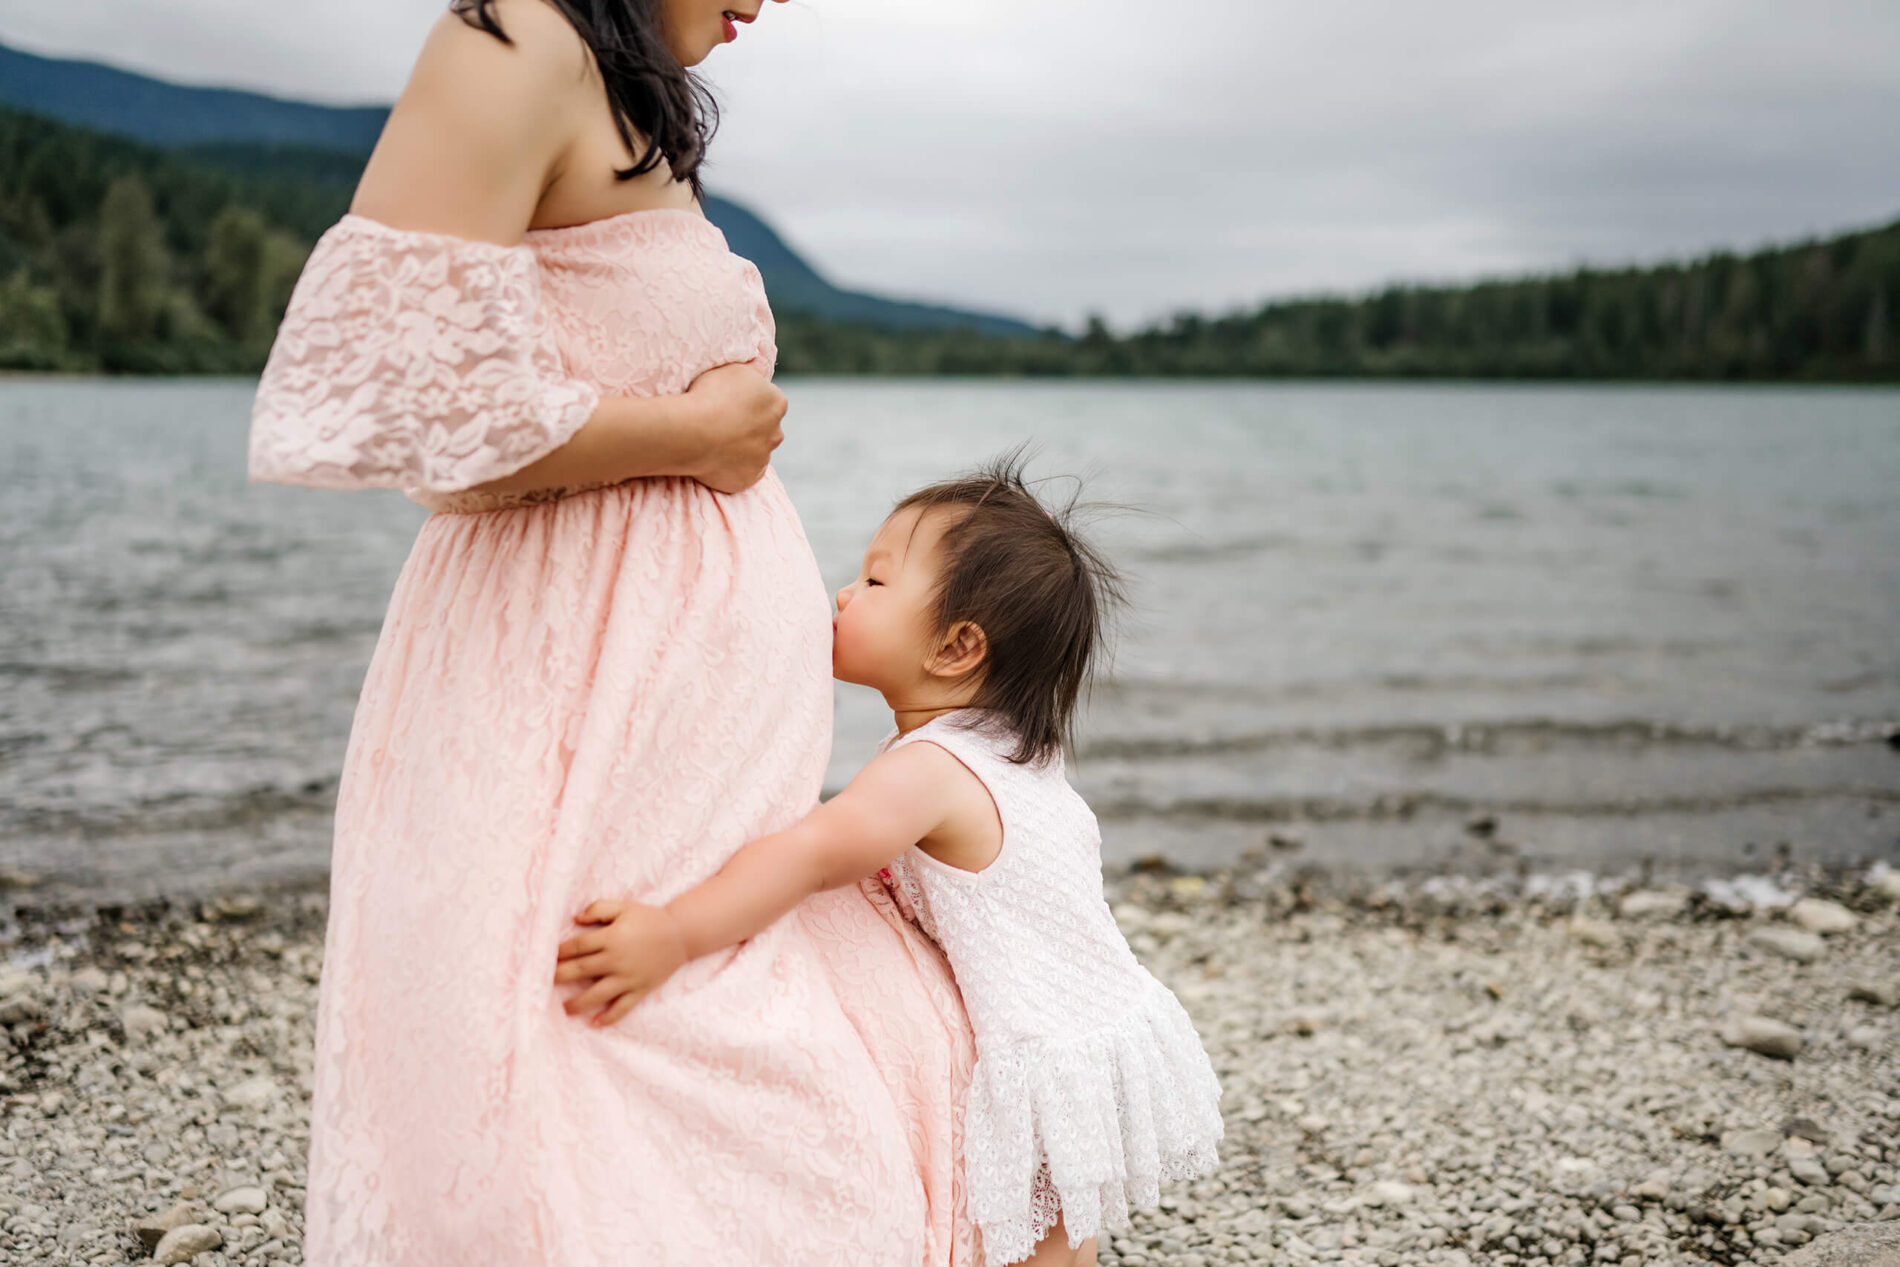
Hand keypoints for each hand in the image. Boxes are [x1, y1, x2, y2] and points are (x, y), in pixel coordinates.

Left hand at [554, 900, 688, 1026]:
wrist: (682, 934)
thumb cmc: (649, 918)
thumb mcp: (624, 907)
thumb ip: (599, 909)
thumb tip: (575, 919)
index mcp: (611, 937)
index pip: (577, 946)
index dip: (558, 952)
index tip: (544, 957)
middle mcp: (617, 959)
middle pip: (581, 970)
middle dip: (559, 976)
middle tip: (542, 983)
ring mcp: (628, 977)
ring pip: (597, 994)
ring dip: (577, 1003)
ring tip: (563, 1008)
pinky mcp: (640, 989)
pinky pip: (623, 1007)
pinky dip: (609, 1017)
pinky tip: (595, 1023)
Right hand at [681, 362, 786, 493]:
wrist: (694, 432)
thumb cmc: (711, 394)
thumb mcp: (733, 368)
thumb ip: (752, 370)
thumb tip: (761, 367)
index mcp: (777, 403)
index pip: (769, 402)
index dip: (749, 403)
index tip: (730, 403)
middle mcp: (777, 432)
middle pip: (765, 429)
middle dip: (750, 427)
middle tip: (723, 424)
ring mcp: (763, 458)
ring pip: (755, 453)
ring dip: (741, 449)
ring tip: (714, 443)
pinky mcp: (749, 479)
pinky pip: (743, 473)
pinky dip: (732, 469)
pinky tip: (715, 461)